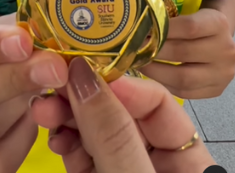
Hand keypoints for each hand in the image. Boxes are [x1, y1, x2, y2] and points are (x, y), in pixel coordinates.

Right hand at [31, 58, 215, 172]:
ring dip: (70, 121)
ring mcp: (130, 172)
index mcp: (190, 160)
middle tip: (53, 87)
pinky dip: (69, 147)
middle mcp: (161, 163)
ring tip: (44, 111)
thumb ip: (115, 136)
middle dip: (87, 101)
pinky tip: (55, 139)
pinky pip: (86, 158)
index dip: (123, 86)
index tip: (87, 71)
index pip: (161, 106)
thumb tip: (88, 79)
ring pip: (99, 136)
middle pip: (124, 117)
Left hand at [141, 8, 234, 98]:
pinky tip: (154, 77)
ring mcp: (224, 72)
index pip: (189, 26)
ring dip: (156, 72)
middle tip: (134, 51)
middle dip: (155, 52)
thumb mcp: (190, 14)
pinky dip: (166, 85)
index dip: (163, 31)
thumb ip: (170, 20)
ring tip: (141, 66)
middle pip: (184, 53)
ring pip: (184, 78)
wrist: (220, 41)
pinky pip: (185, 93)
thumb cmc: (198, 25)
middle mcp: (227, 49)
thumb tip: (139, 29)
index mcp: (219, 23)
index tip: (142, 33)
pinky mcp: (217, 89)